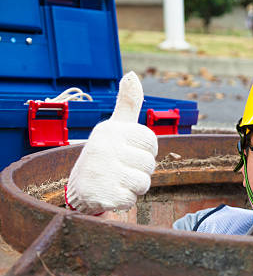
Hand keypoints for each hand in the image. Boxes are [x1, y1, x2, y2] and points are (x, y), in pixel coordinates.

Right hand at [66, 72, 157, 214]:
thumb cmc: (106, 152)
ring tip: (116, 180)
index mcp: (111, 130)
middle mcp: (105, 148)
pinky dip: (124, 199)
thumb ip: (127, 103)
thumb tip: (131, 75)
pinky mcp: (102, 195)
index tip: (128, 150)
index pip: (151, 142)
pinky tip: (110, 192)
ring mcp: (102, 172)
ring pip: (143, 183)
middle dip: (140, 170)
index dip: (145, 150)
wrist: (79, 187)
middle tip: (121, 168)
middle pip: (149, 164)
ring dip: (134, 186)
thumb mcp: (116, 126)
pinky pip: (131, 199)